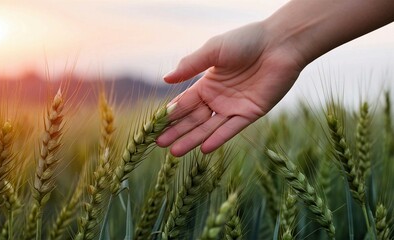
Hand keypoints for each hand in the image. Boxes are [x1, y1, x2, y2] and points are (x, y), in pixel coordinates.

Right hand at [156, 22, 304, 156]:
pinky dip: (219, 138)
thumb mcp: (213, 50)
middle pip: (194, 119)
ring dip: (193, 139)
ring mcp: (234, 107)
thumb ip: (190, 65)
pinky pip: (232, 129)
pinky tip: (204, 149)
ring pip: (209, 128)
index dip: (170, 115)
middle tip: (160, 144)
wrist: (280, 43)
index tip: (155, 127)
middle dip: (177, 131)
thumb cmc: (246, 41)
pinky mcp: (250, 113)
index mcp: (208, 83)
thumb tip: (165, 79)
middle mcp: (219, 98)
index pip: (185, 103)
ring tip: (175, 152)